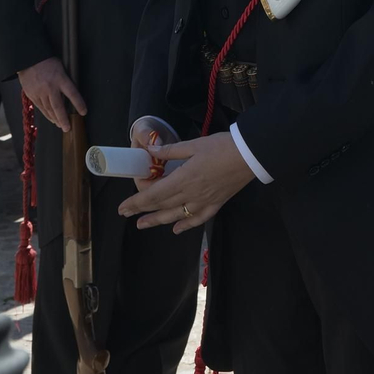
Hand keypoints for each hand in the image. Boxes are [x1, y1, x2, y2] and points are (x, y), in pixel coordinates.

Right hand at [18, 56, 86, 132]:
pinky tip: (51, 119)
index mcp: (60, 78)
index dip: (79, 104)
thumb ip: (65, 81)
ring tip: (61, 125)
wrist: (27, 59)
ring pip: (48, 109)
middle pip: (58, 107)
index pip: (72, 93)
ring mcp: (39, 92)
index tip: (83, 112)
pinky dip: (47, 115)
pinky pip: (40, 107)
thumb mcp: (61, 67)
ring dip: (55, 119)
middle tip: (68, 128)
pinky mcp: (32, 95)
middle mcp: (50, 87)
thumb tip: (70, 95)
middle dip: (63, 119)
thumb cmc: (47, 62)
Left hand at [118, 132, 253, 232]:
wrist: (250, 155)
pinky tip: (176, 229)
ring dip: (158, 221)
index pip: (154, 194)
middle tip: (127, 215)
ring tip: (143, 225)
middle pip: (162, 206)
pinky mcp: (216, 204)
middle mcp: (191, 194)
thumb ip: (171, 150)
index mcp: (183, 178)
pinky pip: (198, 219)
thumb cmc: (222, 147)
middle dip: (142, 211)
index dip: (137, 202)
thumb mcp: (194, 144)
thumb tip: (151, 150)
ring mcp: (204, 202)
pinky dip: (185, 225)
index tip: (123, 207)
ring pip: (176, 215)